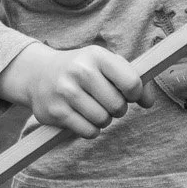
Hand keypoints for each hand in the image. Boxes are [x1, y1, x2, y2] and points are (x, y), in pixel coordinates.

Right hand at [0, 43, 154, 139]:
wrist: (38, 74)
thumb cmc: (81, 70)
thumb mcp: (105, 65)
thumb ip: (132, 79)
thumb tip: (149, 102)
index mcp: (96, 56)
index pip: (131, 82)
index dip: (135, 93)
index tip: (128, 93)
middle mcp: (80, 71)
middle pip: (118, 106)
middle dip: (117, 108)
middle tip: (105, 101)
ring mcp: (66, 92)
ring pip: (103, 120)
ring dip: (103, 119)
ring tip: (92, 108)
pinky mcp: (56, 112)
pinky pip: (89, 132)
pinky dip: (91, 129)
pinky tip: (82, 117)